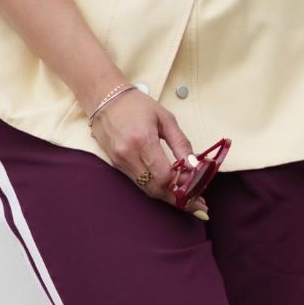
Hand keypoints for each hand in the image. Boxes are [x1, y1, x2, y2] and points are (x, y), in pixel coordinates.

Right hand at [89, 88, 195, 206]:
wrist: (104, 98)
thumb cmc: (137, 105)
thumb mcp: (165, 118)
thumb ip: (181, 143)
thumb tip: (194, 165)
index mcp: (143, 140)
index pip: (164, 176)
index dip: (183, 186)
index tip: (199, 190)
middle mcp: (129, 155)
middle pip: (155, 189)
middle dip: (178, 200)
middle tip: (198, 206)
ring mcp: (120, 161)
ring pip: (147, 189)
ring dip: (168, 198)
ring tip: (188, 201)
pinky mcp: (116, 164)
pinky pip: (139, 183)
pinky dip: (156, 189)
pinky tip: (170, 189)